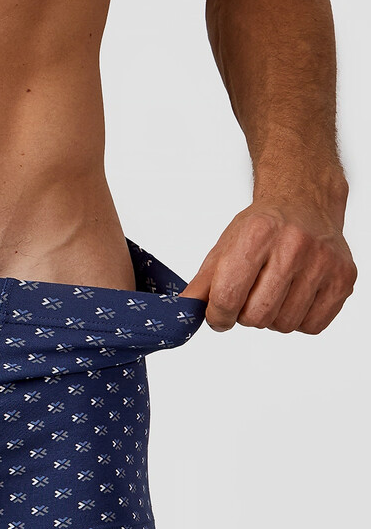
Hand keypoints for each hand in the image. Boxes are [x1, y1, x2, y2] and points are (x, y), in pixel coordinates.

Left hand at [181, 200, 356, 333]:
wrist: (304, 203)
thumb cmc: (263, 226)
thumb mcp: (226, 244)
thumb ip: (204, 281)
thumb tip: (185, 310)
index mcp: (257, 234)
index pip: (228, 295)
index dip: (217, 315)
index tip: (218, 314)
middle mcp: (294, 246)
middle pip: (257, 315)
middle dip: (245, 316)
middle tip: (248, 297)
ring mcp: (323, 263)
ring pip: (284, 324)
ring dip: (272, 318)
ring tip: (272, 292)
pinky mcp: (344, 278)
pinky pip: (312, 326)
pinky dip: (298, 320)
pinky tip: (294, 296)